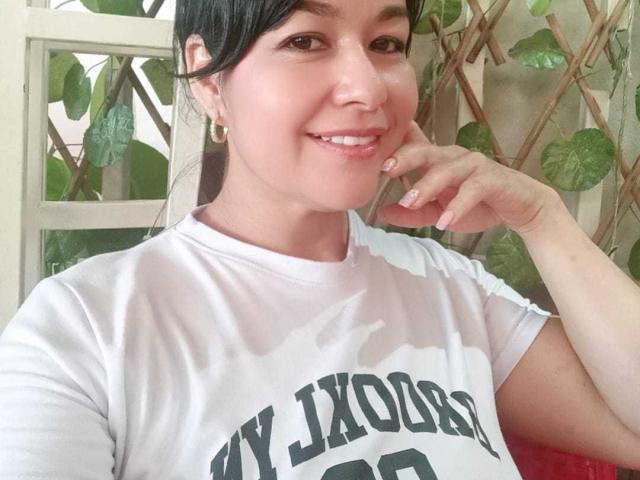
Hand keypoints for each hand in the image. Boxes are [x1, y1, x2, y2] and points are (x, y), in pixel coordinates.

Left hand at [377, 121, 560, 234]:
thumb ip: (411, 213)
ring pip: (446, 170)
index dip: (393, 147)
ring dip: (426, 186)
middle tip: (384, 170)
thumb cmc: (477, 204)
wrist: (521, 208)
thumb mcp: (437, 212)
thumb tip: (381, 213)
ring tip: (409, 203)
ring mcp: (473, 165)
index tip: (370, 154)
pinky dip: (457, 206)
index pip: (413, 146)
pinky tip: (444, 223)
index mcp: (437, 160)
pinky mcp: (492, 179)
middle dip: (403, 158)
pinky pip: (472, 190)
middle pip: (425, 150)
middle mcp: (453, 157)